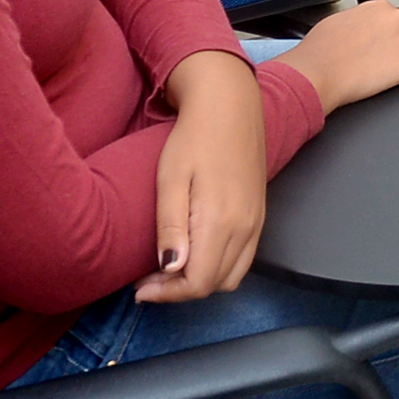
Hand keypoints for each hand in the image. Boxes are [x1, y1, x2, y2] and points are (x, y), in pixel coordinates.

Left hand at [136, 50, 267, 303]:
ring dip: (200, 281)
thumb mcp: (170, 179)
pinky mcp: (260, 214)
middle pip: (215, 284)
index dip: (167, 294)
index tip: (139, 288)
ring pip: (232, 276)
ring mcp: (257, 222)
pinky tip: (194, 251)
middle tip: (148, 278)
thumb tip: (171, 269)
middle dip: (180, 290)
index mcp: (221, 221)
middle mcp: (246, 228)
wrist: (231, 104)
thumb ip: (171, 227)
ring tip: (169, 267)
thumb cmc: (193, 138)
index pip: (198, 283)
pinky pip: (243, 258)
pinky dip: (218, 267)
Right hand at [276, 0, 398, 115]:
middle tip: (393, 63)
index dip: (395, 35)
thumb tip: (355, 34)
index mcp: (375, 8)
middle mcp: (395, 15)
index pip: (397, 19)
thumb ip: (354, 27)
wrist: (316, 74)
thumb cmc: (317, 56)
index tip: (391, 47)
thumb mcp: (334, 28)